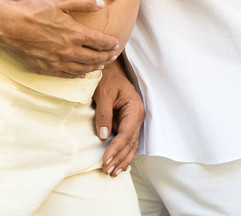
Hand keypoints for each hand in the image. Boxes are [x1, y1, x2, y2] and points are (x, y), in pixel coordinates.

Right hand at [0, 0, 121, 77]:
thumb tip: (101, 4)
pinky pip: (66, 75)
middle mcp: (69, 52)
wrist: (8, 25)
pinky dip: (77, 75)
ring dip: (94, 68)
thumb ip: (82, 2)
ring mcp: (57, 62)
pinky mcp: (44, 68)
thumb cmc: (32, 9)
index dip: (111, 44)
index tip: (116, 44)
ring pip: (82, 69)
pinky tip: (80, 74)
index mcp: (76, 34)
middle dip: (106, 57)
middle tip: (113, 57)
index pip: (100, 42)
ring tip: (101, 66)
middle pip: (94, 58)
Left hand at [93, 59, 143, 175]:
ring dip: (122, 159)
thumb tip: (104, 136)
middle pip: (130, 143)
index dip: (116, 149)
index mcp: (134, 109)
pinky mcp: (127, 123)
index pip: (126, 134)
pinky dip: (122, 153)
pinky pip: (127, 141)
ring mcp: (133, 121)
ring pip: (130, 145)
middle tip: (107, 170)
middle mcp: (137, 117)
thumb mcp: (103, 94)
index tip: (105, 160)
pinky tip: (118, 165)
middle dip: (119, 158)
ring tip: (112, 172)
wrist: (110, 69)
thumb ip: (104, 115)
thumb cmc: (107, 78)